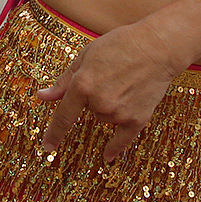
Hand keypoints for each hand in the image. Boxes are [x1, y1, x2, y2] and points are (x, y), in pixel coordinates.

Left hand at [37, 20, 184, 161]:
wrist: (157, 48)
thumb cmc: (120, 45)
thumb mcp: (86, 56)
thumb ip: (64, 81)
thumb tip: (43, 97)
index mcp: (83, 85)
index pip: (64, 115)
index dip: (54, 133)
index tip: (47, 147)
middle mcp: (99, 103)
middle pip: (88, 110)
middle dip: (94, 96)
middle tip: (110, 75)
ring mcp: (119, 113)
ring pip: (105, 117)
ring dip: (109, 106)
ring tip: (125, 82)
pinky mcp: (138, 119)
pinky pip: (122, 139)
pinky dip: (115, 147)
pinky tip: (108, 156)